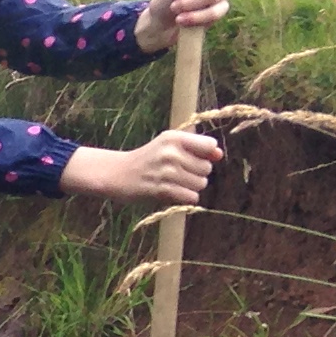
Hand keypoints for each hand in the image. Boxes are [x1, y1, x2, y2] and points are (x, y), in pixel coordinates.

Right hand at [59, 128, 221, 205]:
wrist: (116, 174)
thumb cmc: (146, 159)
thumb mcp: (168, 145)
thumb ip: (195, 148)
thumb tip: (219, 155)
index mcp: (174, 138)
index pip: (210, 145)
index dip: (206, 155)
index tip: (192, 159)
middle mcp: (172, 153)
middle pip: (207, 168)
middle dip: (196, 173)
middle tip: (178, 174)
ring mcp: (167, 172)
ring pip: (201, 184)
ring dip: (191, 187)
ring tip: (175, 184)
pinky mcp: (162, 190)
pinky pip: (191, 197)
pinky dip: (185, 198)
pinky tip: (172, 193)